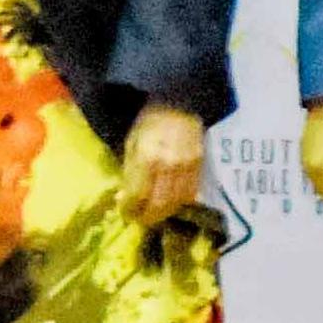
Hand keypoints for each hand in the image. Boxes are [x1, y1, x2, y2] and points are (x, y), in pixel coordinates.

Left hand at [119, 101, 208, 226]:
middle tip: (139, 219)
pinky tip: (170, 202)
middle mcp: (168, 164)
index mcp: (147, 156)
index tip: (125, 212)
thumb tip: (123, 198)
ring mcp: (186, 166)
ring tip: (154, 213)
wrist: (177, 103)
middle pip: (159, 204)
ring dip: (163, 213)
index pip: (137, 195)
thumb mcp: (131, 142)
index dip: (129, 208)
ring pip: (176, 203)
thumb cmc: (148, 123)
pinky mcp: (199, 166)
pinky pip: (190, 194)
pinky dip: (179, 203)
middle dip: (147, 217)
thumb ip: (129, 171)